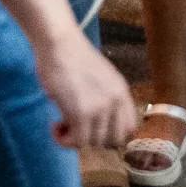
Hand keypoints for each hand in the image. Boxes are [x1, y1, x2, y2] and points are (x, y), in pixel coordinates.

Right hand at [36, 30, 138, 150]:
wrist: (59, 44)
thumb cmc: (73, 59)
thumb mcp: (101, 79)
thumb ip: (106, 99)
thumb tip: (100, 125)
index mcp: (122, 92)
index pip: (130, 128)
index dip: (112, 135)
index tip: (95, 131)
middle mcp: (116, 101)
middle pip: (113, 140)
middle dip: (93, 139)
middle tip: (76, 128)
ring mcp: (100, 108)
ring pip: (93, 142)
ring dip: (74, 138)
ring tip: (61, 124)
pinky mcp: (81, 113)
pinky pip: (76, 141)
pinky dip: (64, 140)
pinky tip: (55, 126)